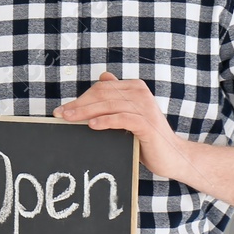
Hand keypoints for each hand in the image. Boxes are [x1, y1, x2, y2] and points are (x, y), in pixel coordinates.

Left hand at [53, 71, 192, 181]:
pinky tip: (92, 125)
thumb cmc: (147, 137)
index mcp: (135, 88)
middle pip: (102, 94)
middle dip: (79, 104)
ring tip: (70, 119)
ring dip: (86, 112)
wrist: (172, 156)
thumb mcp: (129, 115)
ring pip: (109, 105)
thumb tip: (102, 78)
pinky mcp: (147, 123)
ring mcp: (145, 108)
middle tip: (61, 114)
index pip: (101, 88)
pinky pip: (122, 118)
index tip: (62, 109)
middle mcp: (140, 93)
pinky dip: (105, 121)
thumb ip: (117, 98)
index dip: (80, 98)